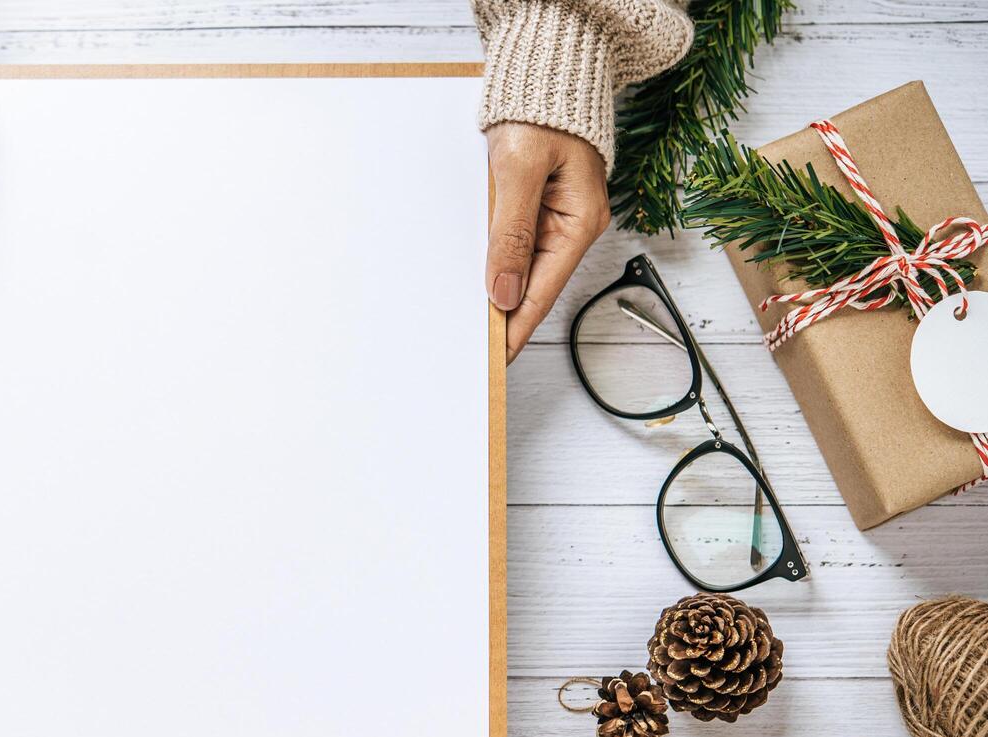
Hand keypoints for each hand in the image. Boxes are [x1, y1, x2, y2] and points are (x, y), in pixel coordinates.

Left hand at [485, 122, 609, 362]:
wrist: (545, 69)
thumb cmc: (538, 111)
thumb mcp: (520, 170)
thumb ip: (511, 233)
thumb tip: (504, 292)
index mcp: (578, 223)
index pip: (541, 292)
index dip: (516, 328)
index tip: (493, 359)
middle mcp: (571, 226)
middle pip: (532, 284)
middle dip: (502, 316)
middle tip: (470, 351)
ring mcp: (554, 217)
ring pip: (520, 266)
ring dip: (494, 290)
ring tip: (465, 325)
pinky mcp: (535, 206)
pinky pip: (512, 243)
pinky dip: (493, 261)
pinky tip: (471, 279)